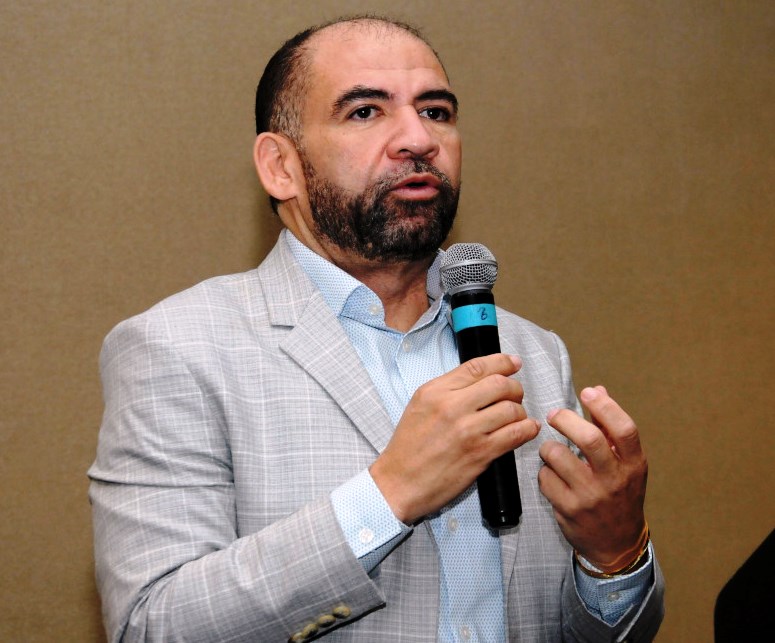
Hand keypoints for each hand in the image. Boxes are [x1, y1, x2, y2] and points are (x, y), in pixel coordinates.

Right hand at [370, 353, 539, 523]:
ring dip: (520, 410)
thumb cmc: (409, 447)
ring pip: (511, 408)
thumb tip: (482, 378)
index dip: (502, 362)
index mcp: (435, 392)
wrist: (399, 482)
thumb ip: (448, 389)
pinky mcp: (480, 453)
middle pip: (499, 384)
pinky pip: (516, 434)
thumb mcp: (420, 405)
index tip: (514, 363)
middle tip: (515, 395)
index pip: (477, 367)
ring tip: (516, 416)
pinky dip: (527, 428)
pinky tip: (527, 428)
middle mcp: (452, 407)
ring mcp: (468, 431)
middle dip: (515, 387)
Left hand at [538, 386, 647, 570]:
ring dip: (548, 447)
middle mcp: (615, 480)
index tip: (588, 393)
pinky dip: (544, 471)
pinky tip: (552, 475)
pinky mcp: (569, 510)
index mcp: (633, 465)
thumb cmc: (620, 495)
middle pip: (589, 439)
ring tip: (551, 450)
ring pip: (558, 456)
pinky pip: (545, 478)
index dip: (605, 406)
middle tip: (555, 415)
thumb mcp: (625, 464)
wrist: (617, 544)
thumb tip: (598, 390)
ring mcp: (591, 497)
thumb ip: (610, 427)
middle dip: (566, 419)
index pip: (624, 429)